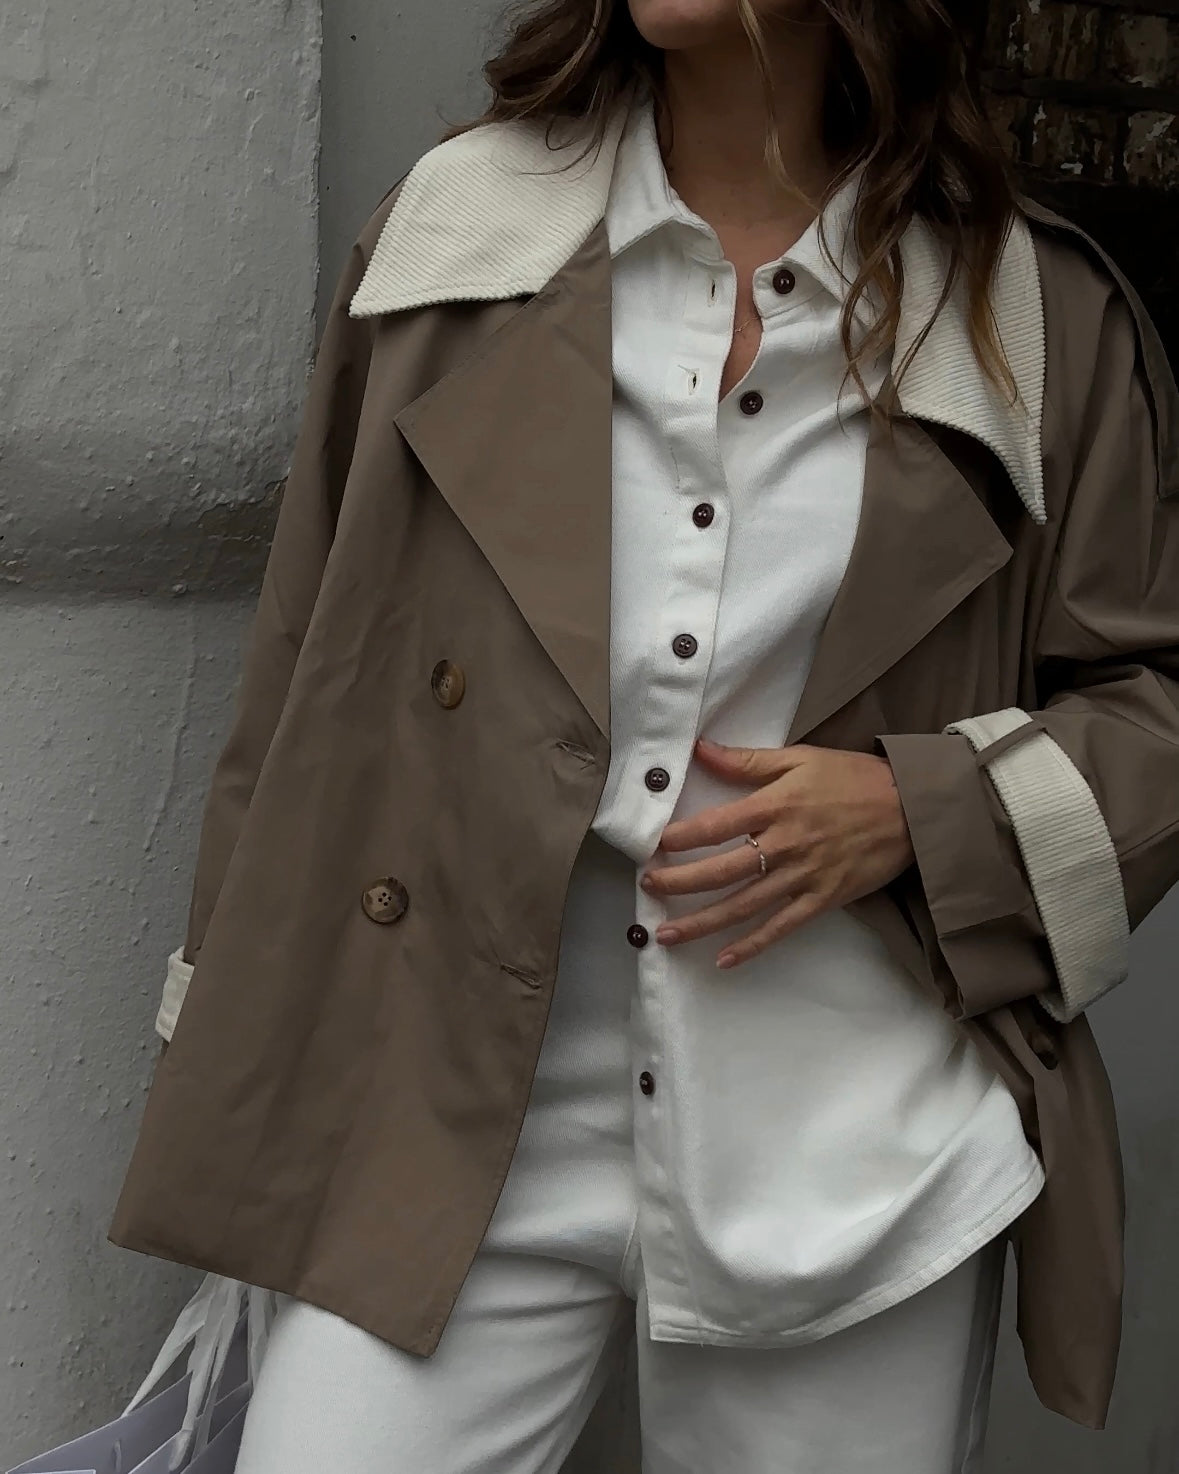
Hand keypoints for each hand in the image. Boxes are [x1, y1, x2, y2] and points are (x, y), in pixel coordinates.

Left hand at [640, 738, 914, 969]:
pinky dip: (753, 946)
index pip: (718, 825)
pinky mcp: (823, 900)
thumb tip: (700, 749)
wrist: (912, 808)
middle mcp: (786, 844)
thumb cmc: (854, 778)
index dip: (682, 838)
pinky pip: (781, 928)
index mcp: (778, 805)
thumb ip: (747, 760)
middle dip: (680, 882)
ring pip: (744, 905)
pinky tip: (724, 959)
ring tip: (666, 934)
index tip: (654, 846)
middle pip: (723, 870)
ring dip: (703, 922)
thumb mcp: (801, 758)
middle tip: (647, 888)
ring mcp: (804, 876)